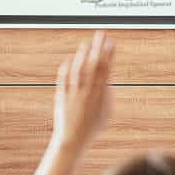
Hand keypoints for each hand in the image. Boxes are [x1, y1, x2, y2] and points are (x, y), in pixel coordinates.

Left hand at [52, 31, 113, 149]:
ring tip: (87, 43)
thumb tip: (108, 81)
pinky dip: (67, 68)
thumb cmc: (92, 128)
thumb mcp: (107, 112)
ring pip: (78, 69)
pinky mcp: (62, 96)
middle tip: (101, 34)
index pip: (106, 70)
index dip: (109, 55)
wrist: (73, 140)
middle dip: (98, 48)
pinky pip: (64, 79)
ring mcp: (73, 93)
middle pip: (93, 65)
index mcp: (100, 95)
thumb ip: (108, 95)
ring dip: (83, 55)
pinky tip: (70, 59)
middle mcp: (87, 92)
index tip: (112, 43)